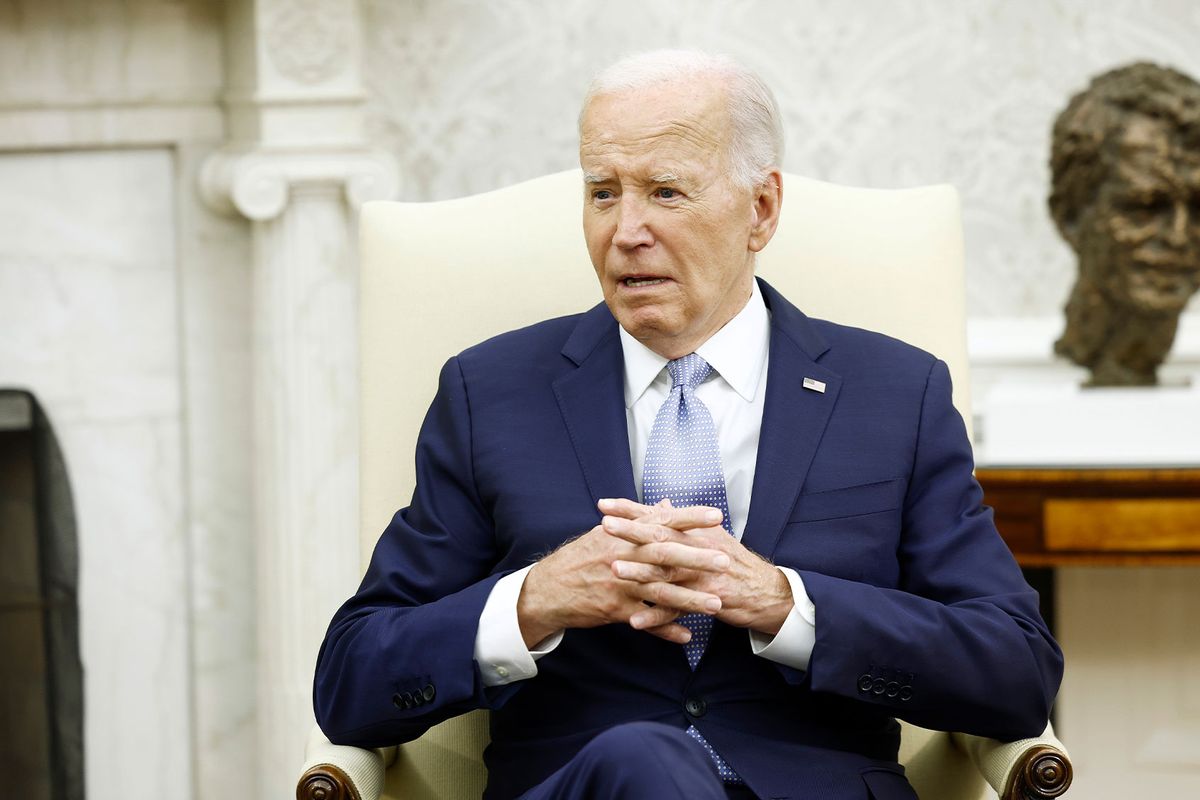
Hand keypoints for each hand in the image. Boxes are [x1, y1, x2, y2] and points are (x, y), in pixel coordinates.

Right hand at [515, 502, 729, 647]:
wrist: (547, 590)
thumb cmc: (579, 559)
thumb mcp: (605, 535)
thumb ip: (638, 521)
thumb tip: (666, 505)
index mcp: (623, 536)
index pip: (661, 522)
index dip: (689, 518)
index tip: (716, 515)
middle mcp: (622, 558)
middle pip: (665, 557)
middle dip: (697, 559)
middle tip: (725, 561)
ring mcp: (619, 586)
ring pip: (660, 593)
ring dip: (690, 600)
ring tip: (717, 604)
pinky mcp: (615, 611)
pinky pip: (645, 622)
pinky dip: (666, 630)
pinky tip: (687, 636)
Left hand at [599, 498, 794, 635]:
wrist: (765, 591)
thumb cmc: (734, 561)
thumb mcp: (711, 536)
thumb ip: (683, 521)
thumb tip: (661, 503)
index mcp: (695, 531)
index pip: (658, 516)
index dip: (631, 509)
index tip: (604, 505)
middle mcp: (698, 549)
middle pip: (661, 539)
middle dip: (631, 532)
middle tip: (604, 527)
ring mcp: (702, 575)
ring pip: (666, 573)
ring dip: (639, 573)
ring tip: (614, 570)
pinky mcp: (707, 600)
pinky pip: (676, 610)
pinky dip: (656, 617)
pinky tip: (634, 621)